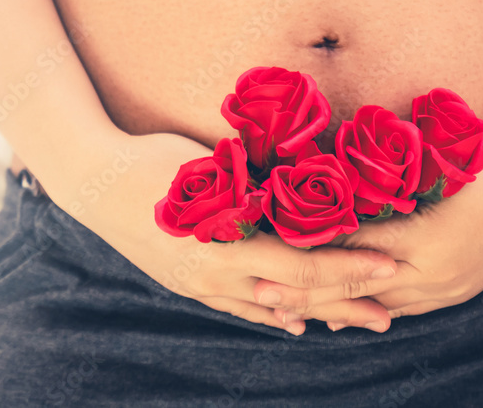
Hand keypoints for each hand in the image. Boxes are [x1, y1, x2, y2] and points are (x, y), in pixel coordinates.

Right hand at [66, 131, 399, 334]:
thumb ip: (254, 192)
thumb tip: (306, 196)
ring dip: (312, 315)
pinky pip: (235, 308)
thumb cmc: (153, 159)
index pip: (302, 263)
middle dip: (344, 303)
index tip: (390, 265)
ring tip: (350, 321)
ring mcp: (198, 285)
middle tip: (388, 311)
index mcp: (225, 242)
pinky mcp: (185, 284)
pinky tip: (291, 323)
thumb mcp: (208, 170)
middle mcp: (214, 273)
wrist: (92, 182)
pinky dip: (268, 315)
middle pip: (293, 296)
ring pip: (268, 308)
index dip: (348, 266)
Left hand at [263, 134, 482, 328]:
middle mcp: (432, 271)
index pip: (350, 248)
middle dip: (304, 291)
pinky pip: (400, 311)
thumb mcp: (431, 160)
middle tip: (259, 292)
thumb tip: (322, 170)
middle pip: (354, 287)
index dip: (305, 250)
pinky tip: (335, 314)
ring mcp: (445, 288)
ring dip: (331, 307)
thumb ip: (378, 173)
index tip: (265, 249)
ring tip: (286, 310)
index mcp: (423, 235)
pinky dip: (365, 311)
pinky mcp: (454, 293)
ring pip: (375, 306)